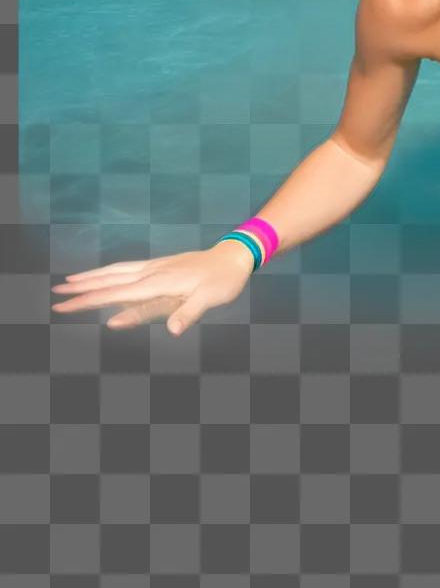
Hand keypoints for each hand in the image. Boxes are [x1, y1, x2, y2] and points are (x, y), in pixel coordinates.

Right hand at [50, 243, 255, 336]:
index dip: (89, 301)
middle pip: (110, 280)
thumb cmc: (223, 280)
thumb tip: (171, 331)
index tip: (64, 306)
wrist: (234, 256)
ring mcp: (156, 266)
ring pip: (116, 271)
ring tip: (69, 281)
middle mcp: (153, 272)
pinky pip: (128, 268)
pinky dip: (110, 271)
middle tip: (55, 296)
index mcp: (159, 283)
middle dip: (82, 288)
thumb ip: (188, 314)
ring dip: (92, 276)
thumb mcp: (210, 300)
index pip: (116, 294)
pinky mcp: (160, 265)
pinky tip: (104, 276)